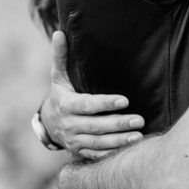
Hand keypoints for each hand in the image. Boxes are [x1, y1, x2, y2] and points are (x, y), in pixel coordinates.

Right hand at [39, 32, 143, 160]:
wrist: (48, 124)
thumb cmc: (60, 94)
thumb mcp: (58, 77)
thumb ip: (61, 56)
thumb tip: (60, 33)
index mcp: (66, 105)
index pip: (87, 105)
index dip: (105, 103)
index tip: (124, 100)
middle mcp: (70, 125)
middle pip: (96, 126)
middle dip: (118, 124)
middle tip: (139, 119)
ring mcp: (75, 140)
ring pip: (98, 143)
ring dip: (119, 141)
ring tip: (139, 136)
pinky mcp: (80, 152)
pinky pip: (97, 155)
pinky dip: (112, 155)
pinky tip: (129, 151)